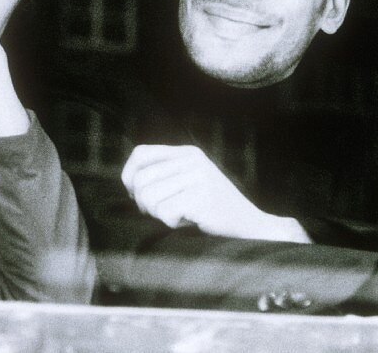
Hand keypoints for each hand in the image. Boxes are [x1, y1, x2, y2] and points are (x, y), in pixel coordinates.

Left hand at [121, 144, 308, 242]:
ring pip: (149, 198)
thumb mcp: (190, 180)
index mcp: (188, 153)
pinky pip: (165, 212)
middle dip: (143, 202)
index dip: (128, 175)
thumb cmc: (212, 208)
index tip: (134, 194)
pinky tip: (189, 220)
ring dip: (158, 214)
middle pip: (141, 180)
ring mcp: (198, 177)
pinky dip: (172, 223)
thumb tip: (129, 181)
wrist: (249, 224)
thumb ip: (165, 174)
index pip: (141, 154)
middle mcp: (193, 160)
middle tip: (161, 211)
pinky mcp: (202, 197)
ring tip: (178, 214)